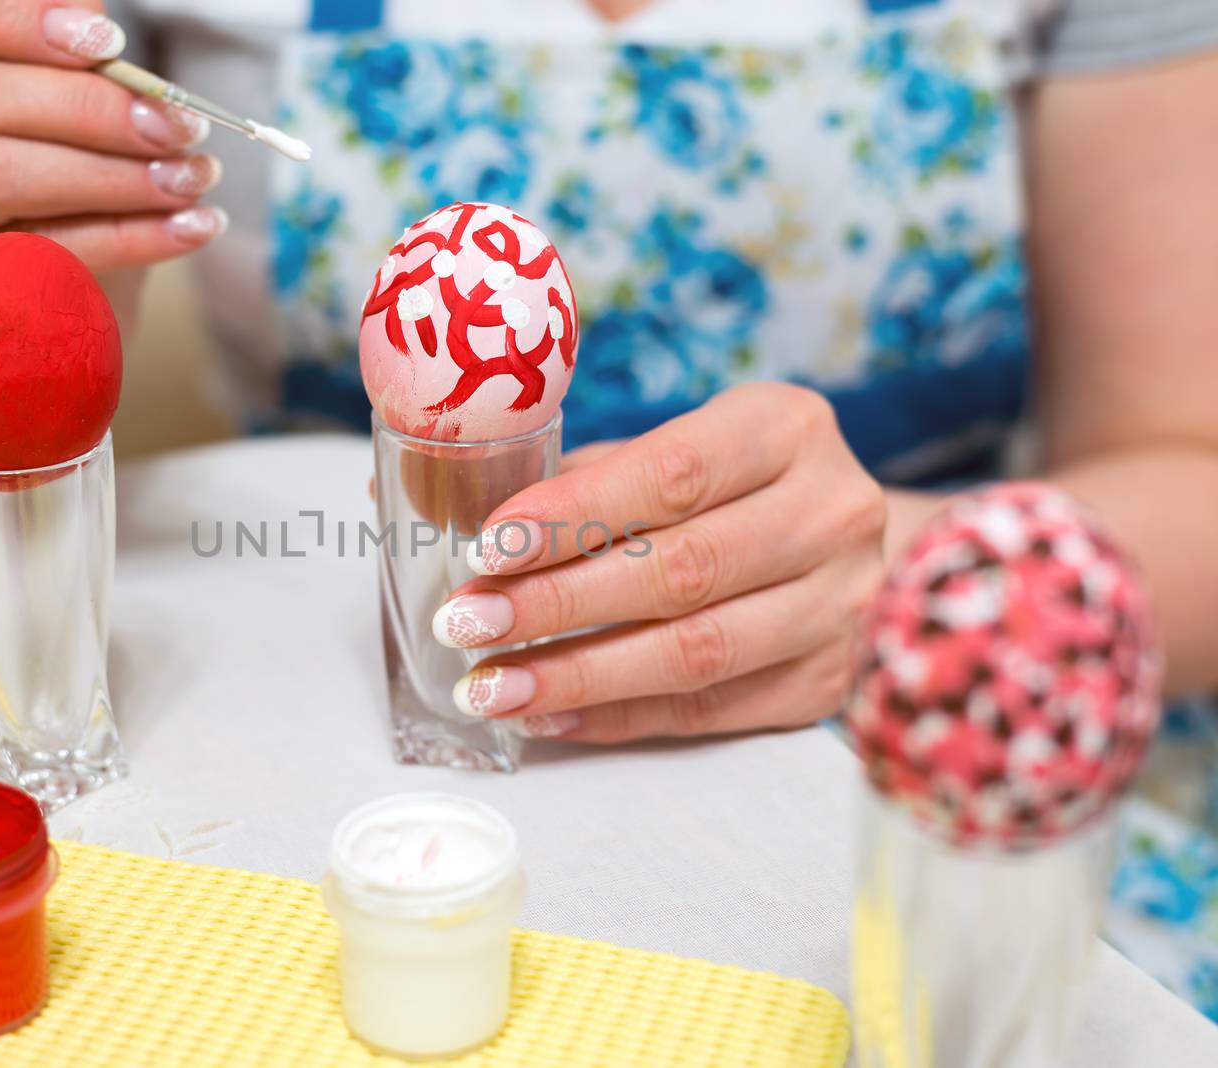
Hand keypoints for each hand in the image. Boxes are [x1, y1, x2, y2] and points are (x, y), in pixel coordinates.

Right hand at [0, 1, 227, 321]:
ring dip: (106, 172)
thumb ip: (71, 77)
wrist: (45, 345)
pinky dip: (120, 240)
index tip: (106, 40)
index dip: (3, 17)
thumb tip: (95, 15)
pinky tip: (188, 229)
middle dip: (84, 106)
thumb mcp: (68, 139)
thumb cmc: (62, 222)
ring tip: (193, 179)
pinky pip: (21, 260)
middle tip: (180, 126)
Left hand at [433, 382, 886, 742]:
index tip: (488, 545)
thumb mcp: (675, 450)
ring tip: (491, 687)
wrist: (852, 551)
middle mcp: (831, 514)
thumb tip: (429, 506)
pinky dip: (618, 716)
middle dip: (557, 603)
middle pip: (680, 571)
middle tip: (467, 623)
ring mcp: (840, 606)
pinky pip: (709, 711)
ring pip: (695, 653)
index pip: (672, 474)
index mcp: (787, 429)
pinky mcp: (827, 681)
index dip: (574, 514)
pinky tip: (549, 716)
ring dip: (578, 676)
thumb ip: (578, 479)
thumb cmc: (733, 489)